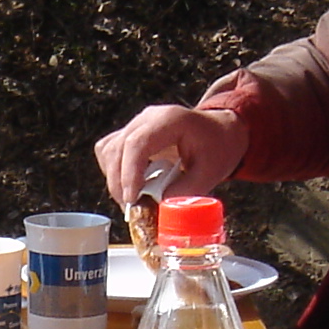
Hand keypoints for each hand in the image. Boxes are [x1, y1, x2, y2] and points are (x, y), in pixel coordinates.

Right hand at [94, 105, 247, 206]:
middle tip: (133, 210)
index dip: (130, 174)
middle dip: (120, 184)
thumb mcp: (210, 172)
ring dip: (115, 179)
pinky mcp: (129, 134)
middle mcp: (148, 118)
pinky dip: (115, 172)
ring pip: (108, 151)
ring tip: (134, 200)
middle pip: (116, 149)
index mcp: (170, 120)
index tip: (132, 200)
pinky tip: (132, 185)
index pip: (137, 144)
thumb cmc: (217, 147)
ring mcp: (136, 124)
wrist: (220, 132)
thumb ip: (184, 191)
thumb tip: (157, 208)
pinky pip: (109, 152)